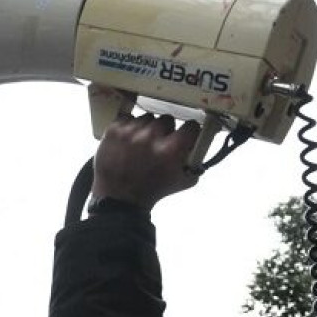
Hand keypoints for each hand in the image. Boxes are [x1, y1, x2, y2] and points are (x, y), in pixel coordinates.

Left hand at [90, 92, 201, 210]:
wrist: (119, 199)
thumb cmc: (153, 190)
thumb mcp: (182, 180)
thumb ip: (196, 161)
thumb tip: (202, 144)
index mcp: (171, 149)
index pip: (190, 126)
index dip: (188, 132)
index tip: (185, 136)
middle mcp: (151, 136)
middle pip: (166, 119)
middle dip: (165, 131)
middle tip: (160, 143)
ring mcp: (130, 131)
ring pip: (146, 117)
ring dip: (146, 129)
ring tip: (141, 144)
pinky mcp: (114, 130)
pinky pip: (127, 118)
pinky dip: (129, 128)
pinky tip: (128, 142)